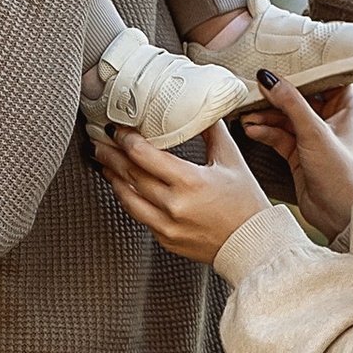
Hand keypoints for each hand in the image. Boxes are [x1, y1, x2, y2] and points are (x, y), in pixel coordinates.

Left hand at [93, 119, 272, 262]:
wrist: (254, 244)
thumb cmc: (246, 203)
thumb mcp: (232, 160)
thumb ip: (212, 132)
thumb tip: (200, 108)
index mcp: (190, 181)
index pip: (144, 155)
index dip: (125, 139)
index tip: (117, 129)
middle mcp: (174, 205)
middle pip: (130, 174)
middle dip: (110, 154)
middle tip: (99, 140)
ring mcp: (167, 225)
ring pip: (127, 197)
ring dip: (112, 177)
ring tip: (103, 162)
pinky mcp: (166, 239)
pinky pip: (139, 215)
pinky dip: (128, 198)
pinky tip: (123, 186)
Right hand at [239, 70, 352, 239]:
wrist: (342, 218)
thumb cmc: (344, 175)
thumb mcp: (315, 132)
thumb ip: (290, 103)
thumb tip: (269, 77)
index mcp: (347, 109)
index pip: (326, 79)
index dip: (304, 72)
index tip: (281, 63)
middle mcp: (332, 122)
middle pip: (300, 99)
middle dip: (277, 96)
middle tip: (256, 89)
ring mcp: (315, 140)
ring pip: (287, 119)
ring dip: (267, 117)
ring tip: (248, 115)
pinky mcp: (301, 157)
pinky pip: (280, 138)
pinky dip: (266, 133)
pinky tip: (253, 130)